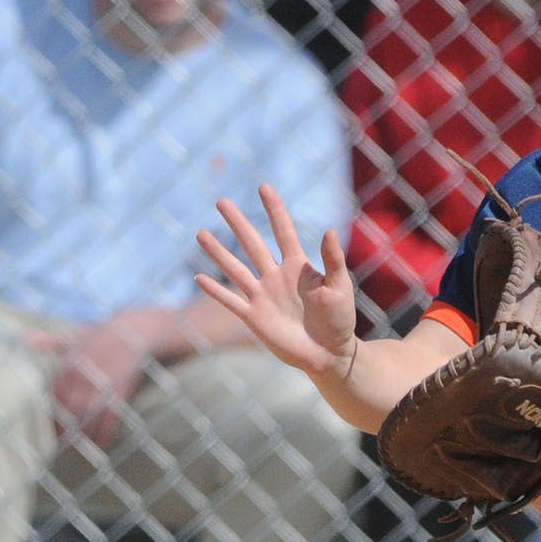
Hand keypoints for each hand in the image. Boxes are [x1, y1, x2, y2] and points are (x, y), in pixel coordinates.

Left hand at [30, 316, 150, 448]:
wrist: (136, 331)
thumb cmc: (102, 334)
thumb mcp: (75, 337)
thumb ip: (50, 341)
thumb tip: (26, 338)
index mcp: (71, 365)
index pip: (54, 393)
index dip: (50, 412)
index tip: (46, 425)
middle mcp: (85, 377)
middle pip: (68, 409)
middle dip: (63, 428)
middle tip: (57, 444)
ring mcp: (103, 386)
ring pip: (87, 417)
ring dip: (81, 434)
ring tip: (74, 448)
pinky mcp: (120, 393)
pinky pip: (110, 418)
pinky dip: (105, 432)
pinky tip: (100, 443)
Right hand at [195, 183, 358, 380]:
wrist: (329, 353)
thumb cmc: (339, 320)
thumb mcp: (340, 287)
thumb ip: (333, 260)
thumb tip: (329, 230)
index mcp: (298, 266)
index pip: (283, 231)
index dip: (274, 210)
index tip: (264, 187)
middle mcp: (276, 276)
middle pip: (252, 244)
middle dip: (238, 223)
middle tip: (221, 201)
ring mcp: (263, 296)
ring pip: (236, 269)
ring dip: (218, 253)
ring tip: (201, 234)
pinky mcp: (254, 317)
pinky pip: (231, 301)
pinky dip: (216, 291)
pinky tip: (200, 277)